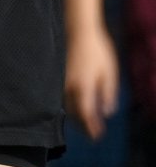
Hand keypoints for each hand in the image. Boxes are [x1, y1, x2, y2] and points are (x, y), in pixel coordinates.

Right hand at [64, 25, 118, 140]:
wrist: (77, 28)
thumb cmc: (97, 50)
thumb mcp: (109, 72)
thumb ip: (108, 94)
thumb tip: (107, 113)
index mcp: (83, 88)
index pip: (86, 115)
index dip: (91, 128)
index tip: (97, 137)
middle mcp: (68, 87)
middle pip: (73, 113)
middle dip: (82, 125)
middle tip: (91, 134)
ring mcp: (59, 79)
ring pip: (64, 105)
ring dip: (74, 116)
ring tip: (82, 122)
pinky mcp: (55, 73)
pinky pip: (59, 95)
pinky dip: (67, 104)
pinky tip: (71, 104)